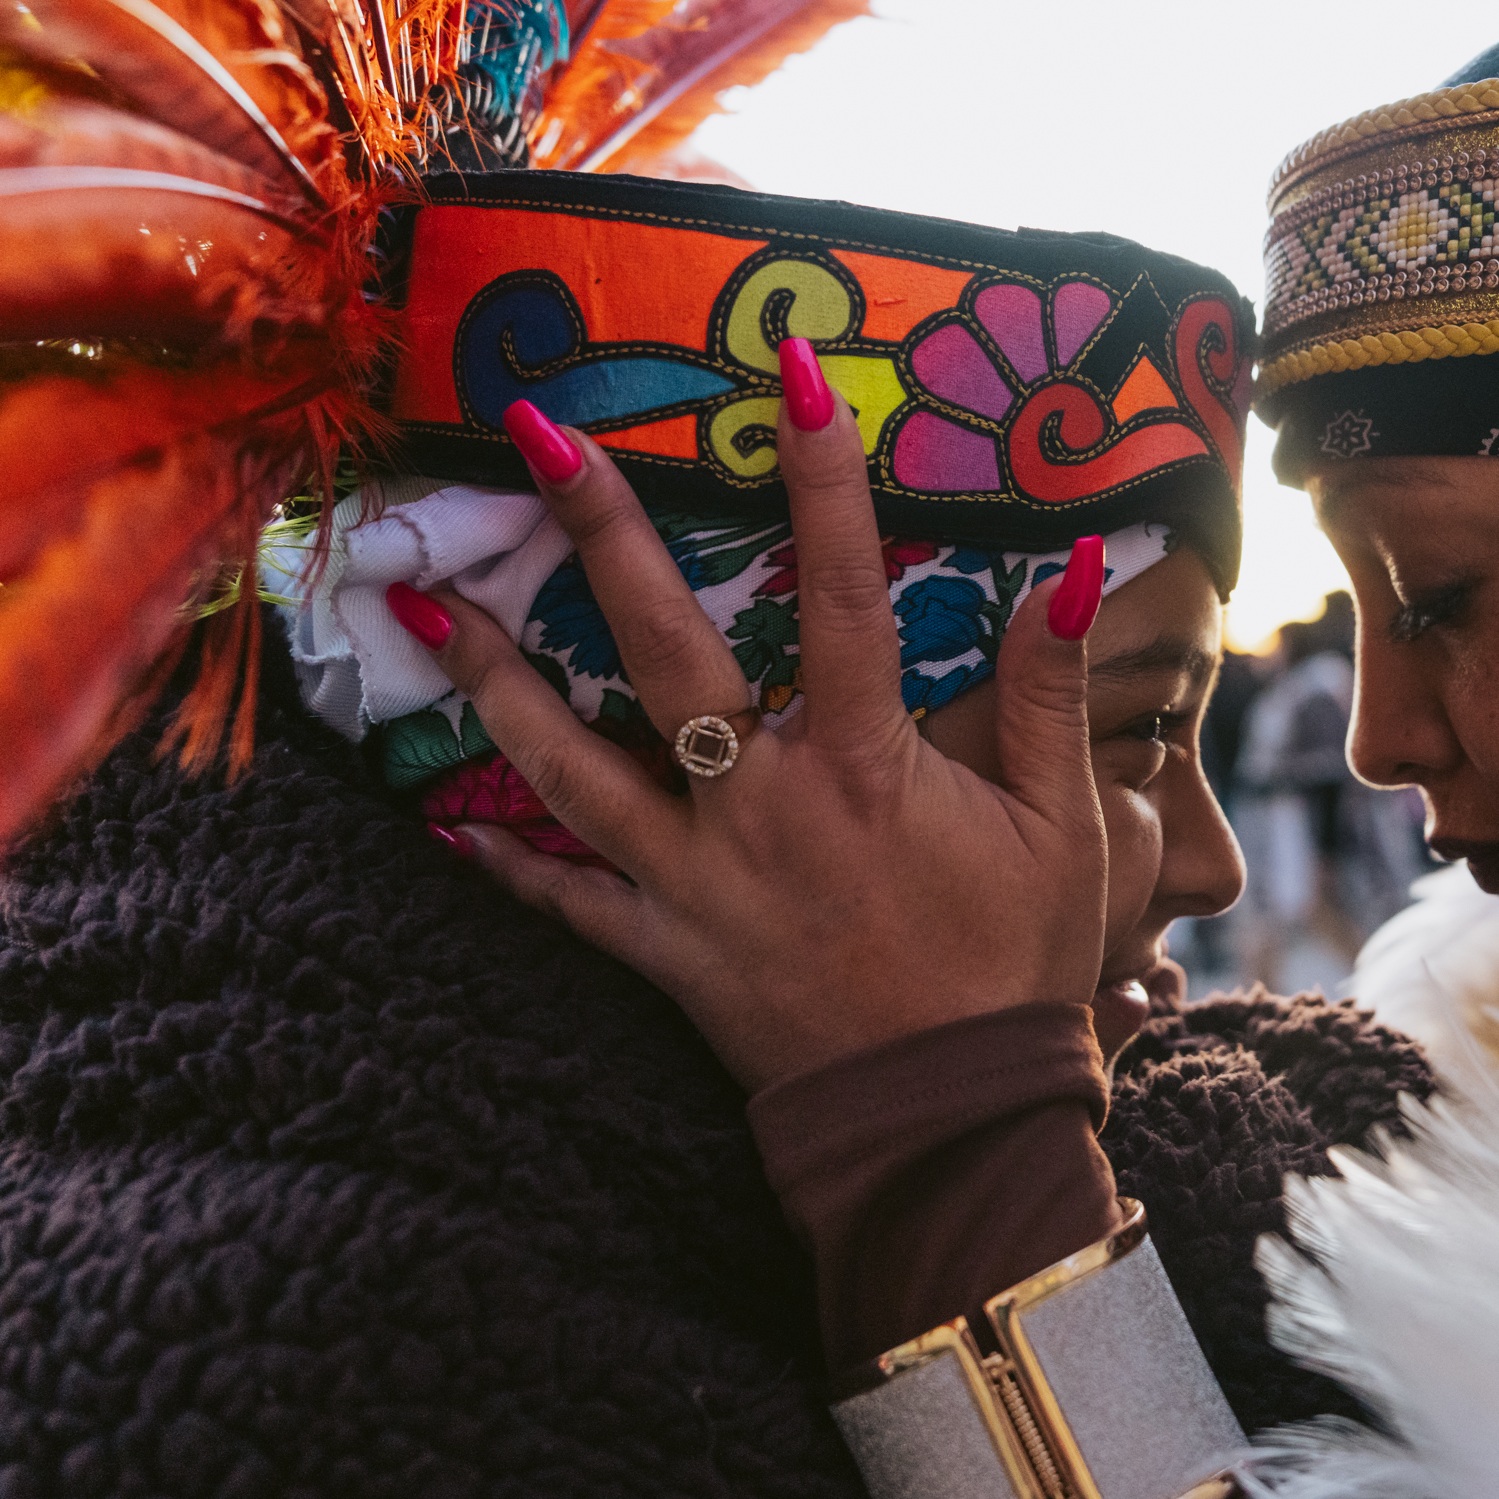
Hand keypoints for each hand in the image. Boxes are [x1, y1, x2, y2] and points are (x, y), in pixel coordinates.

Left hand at [397, 340, 1110, 1096]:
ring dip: (497, 687)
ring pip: (574, 769)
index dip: (821, 475)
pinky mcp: (668, 955)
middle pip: (666, 650)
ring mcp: (701, 882)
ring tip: (430, 611)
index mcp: (866, 765)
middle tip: (539, 436)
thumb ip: (1048, 698)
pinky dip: (506, 866)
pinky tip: (442, 825)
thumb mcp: (1068, 830)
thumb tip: (1066, 571)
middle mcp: (764, 806)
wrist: (954, 1130)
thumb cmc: (1017, 971)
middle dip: (601, 535)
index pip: (846, 591)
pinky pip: (569, 905)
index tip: (786, 367)